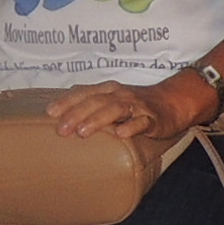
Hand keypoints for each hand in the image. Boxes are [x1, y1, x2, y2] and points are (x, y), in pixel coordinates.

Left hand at [45, 77, 199, 143]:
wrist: (173, 102)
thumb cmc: (136, 105)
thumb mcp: (112, 101)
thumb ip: (91, 105)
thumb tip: (63, 116)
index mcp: (108, 90)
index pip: (84, 93)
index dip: (67, 101)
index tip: (50, 112)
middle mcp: (120, 95)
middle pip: (96, 102)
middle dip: (76, 114)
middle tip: (61, 130)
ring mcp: (137, 106)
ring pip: (115, 109)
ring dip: (98, 120)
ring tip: (83, 132)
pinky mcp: (153, 118)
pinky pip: (142, 122)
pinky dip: (131, 126)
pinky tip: (121, 134)